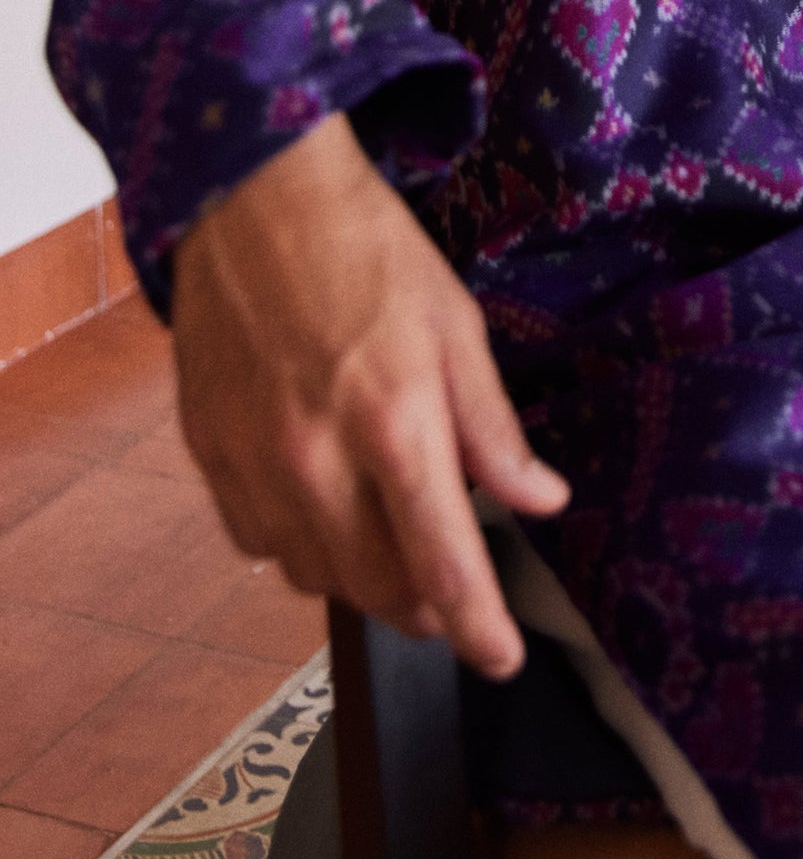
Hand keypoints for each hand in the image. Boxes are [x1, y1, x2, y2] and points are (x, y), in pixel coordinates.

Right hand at [172, 110, 566, 677]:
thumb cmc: (368, 254)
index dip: (478, 628)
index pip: (444, 566)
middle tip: (454, 595)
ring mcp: (254, 464)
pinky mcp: (208, 454)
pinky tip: (326, 508)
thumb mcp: (458, 329)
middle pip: (376, 590)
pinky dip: (301, 544)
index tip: (501, 658)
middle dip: (425, 609)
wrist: (255, 200)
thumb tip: (539, 501)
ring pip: (313, 578)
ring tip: (392, 544)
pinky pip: (258, 542)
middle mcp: (318, 462)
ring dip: (362, 580)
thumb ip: (493, 430)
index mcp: (396, 428)